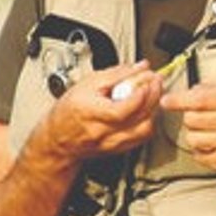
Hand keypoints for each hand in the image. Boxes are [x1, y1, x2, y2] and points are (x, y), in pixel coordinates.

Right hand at [36, 60, 161, 162]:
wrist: (59, 138)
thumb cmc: (69, 110)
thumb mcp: (87, 83)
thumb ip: (116, 74)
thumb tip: (139, 67)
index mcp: (90, 113)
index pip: (121, 110)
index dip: (140, 94)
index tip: (148, 79)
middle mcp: (102, 132)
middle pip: (138, 118)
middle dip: (153, 96)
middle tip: (156, 80)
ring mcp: (112, 143)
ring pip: (144, 129)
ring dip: (154, 109)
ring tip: (152, 93)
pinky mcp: (120, 148)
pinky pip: (143, 136)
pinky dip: (149, 120)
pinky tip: (147, 109)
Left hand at [162, 83, 215, 179]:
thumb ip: (214, 91)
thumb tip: (191, 90)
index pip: (200, 98)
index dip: (179, 100)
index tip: (166, 101)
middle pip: (191, 119)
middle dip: (191, 120)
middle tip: (203, 122)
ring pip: (192, 138)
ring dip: (196, 137)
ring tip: (210, 136)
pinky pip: (199, 155)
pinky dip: (202, 152)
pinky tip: (214, 148)